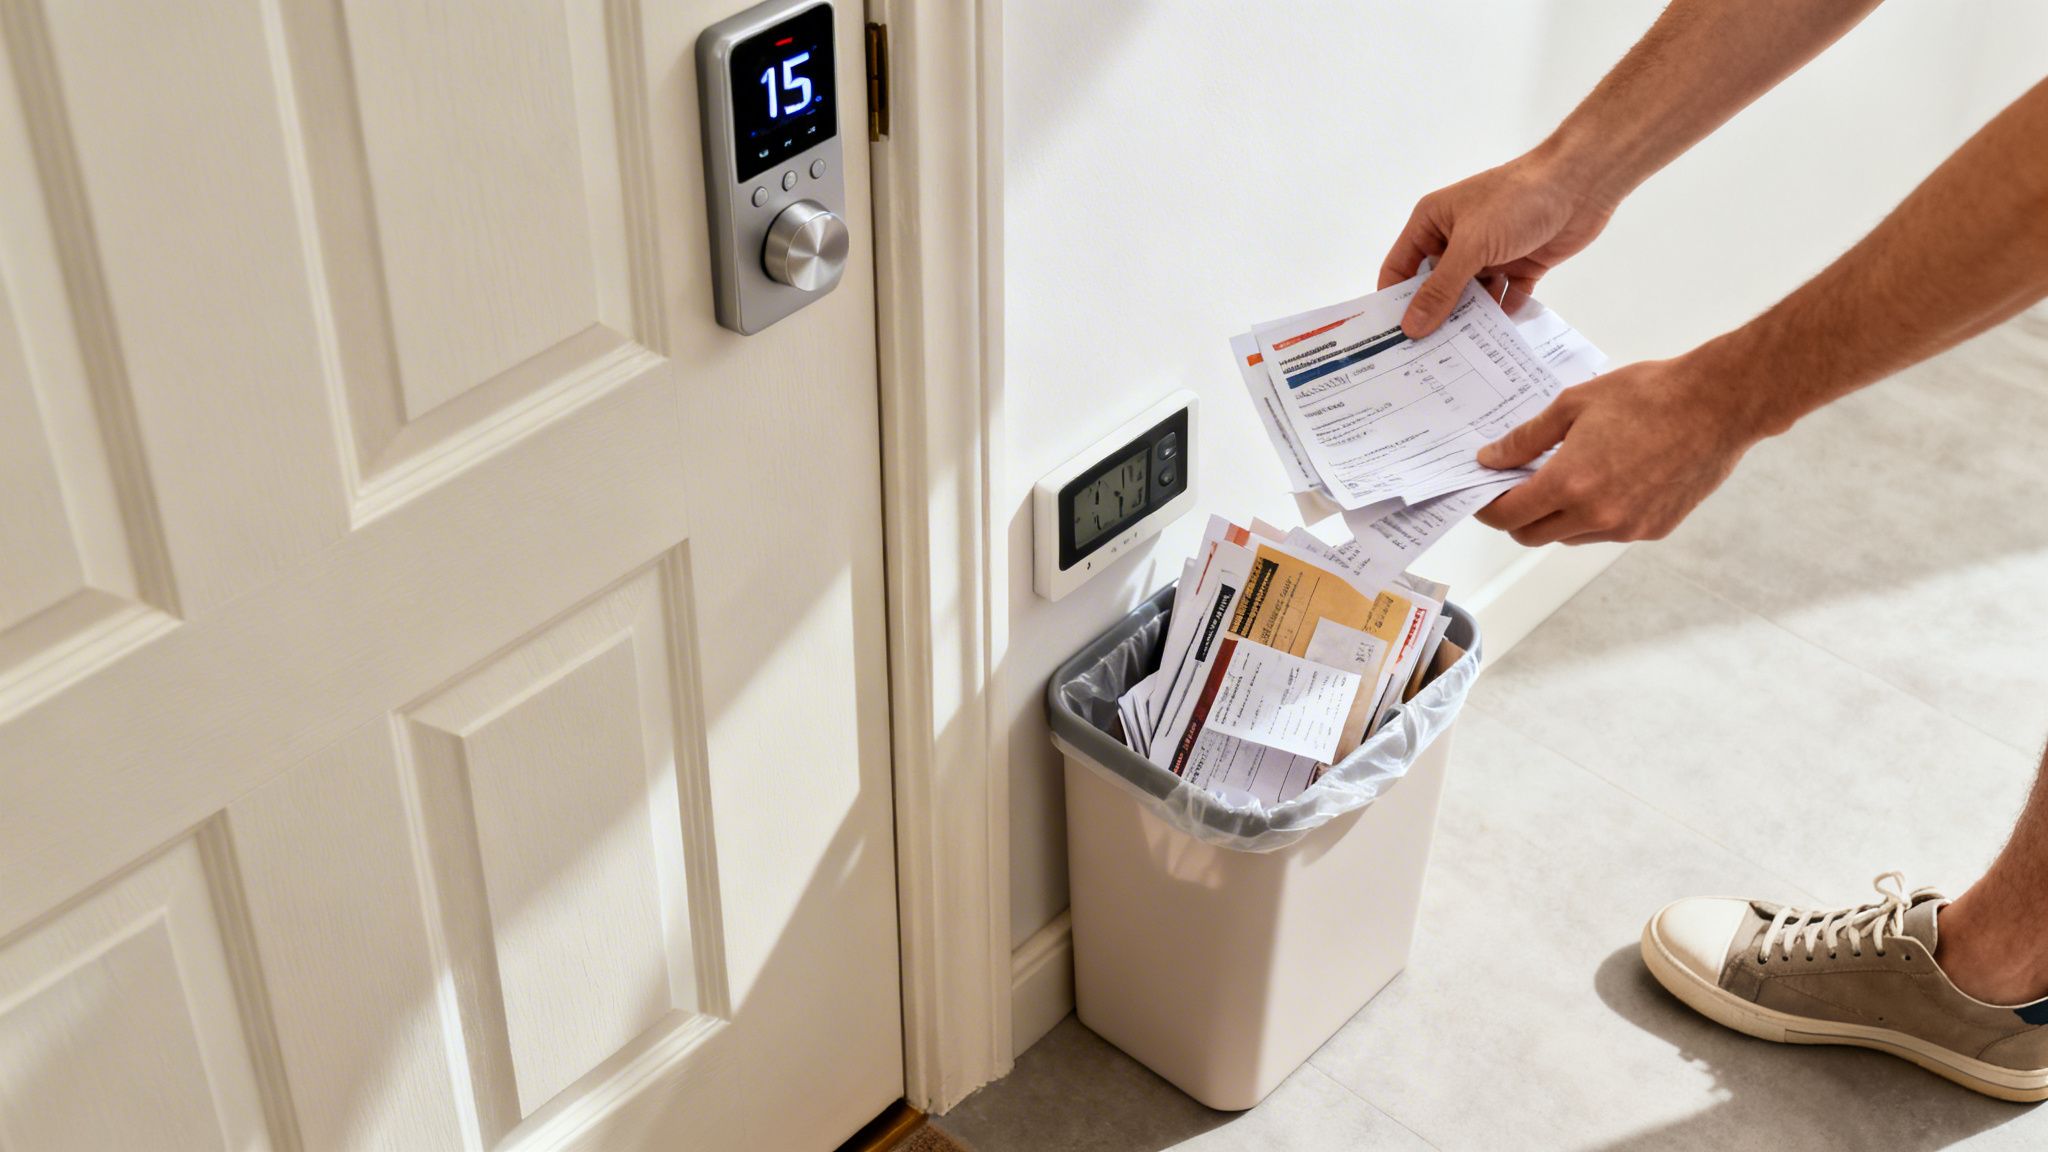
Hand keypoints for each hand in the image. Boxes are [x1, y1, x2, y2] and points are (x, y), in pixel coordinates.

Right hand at [1379, 153, 1617, 336]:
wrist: (1581, 184)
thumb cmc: (1517, 200)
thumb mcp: (1470, 246)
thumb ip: (1440, 289)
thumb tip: (1410, 327)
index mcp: (1432, 223)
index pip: (1400, 267)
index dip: (1393, 300)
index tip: (1391, 339)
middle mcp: (1457, 239)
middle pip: (1435, 287)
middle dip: (1433, 316)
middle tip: (1426, 357)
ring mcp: (1489, 254)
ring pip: (1471, 297)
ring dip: (1469, 320)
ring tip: (1461, 354)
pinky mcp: (1520, 265)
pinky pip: (1505, 297)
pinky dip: (1503, 313)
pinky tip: (1499, 337)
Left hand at [1472, 356, 1762, 545]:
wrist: (1719, 404)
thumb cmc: (1650, 395)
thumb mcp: (1574, 404)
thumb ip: (1526, 439)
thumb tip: (1491, 459)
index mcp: (1570, 483)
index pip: (1508, 515)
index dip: (1487, 508)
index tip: (1482, 495)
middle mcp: (1597, 515)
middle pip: (1532, 535)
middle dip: (1515, 516)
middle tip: (1516, 486)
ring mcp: (1627, 528)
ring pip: (1569, 537)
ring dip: (1554, 517)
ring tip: (1563, 478)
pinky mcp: (1653, 530)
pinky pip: (1606, 534)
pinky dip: (1592, 517)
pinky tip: (1603, 482)